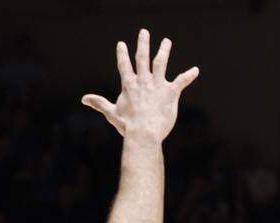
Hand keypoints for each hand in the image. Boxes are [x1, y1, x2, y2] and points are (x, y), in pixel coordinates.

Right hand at [81, 29, 199, 141]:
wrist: (144, 133)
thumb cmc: (128, 126)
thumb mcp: (112, 113)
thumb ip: (99, 103)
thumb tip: (84, 99)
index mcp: (129, 85)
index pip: (124, 66)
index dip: (122, 55)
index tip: (122, 44)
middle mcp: (143, 81)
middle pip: (143, 58)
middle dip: (143, 44)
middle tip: (144, 32)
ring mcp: (157, 85)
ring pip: (161, 63)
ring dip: (164, 51)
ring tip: (166, 41)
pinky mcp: (171, 92)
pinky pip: (182, 81)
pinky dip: (189, 75)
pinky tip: (196, 70)